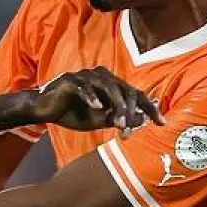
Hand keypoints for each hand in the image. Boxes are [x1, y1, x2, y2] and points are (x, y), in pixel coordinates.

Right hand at [31, 68, 163, 136]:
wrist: (44, 109)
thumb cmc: (72, 113)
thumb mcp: (99, 120)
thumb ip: (119, 118)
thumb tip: (143, 119)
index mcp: (112, 86)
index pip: (136, 94)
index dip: (150, 108)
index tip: (162, 123)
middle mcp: (102, 77)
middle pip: (125, 90)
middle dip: (130, 112)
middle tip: (130, 131)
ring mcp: (86, 76)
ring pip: (108, 87)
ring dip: (115, 106)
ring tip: (119, 123)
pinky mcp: (70, 80)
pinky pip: (84, 86)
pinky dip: (91, 97)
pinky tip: (97, 108)